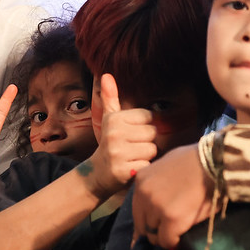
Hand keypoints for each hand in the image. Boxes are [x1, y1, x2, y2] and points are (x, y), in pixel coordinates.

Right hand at [85, 74, 157, 198]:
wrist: (97, 174)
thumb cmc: (110, 143)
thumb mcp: (109, 119)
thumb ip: (110, 97)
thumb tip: (105, 74)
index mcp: (115, 119)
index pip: (148, 117)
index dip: (144, 127)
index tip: (132, 134)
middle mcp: (115, 134)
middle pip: (152, 133)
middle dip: (146, 142)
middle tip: (132, 147)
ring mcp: (118, 153)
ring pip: (152, 149)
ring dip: (145, 156)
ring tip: (132, 157)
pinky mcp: (123, 171)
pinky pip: (148, 165)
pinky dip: (143, 169)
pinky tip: (132, 168)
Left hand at [132, 144, 215, 247]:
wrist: (213, 161)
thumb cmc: (195, 159)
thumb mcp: (167, 163)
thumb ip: (157, 181)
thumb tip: (157, 196)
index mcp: (141, 180)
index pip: (137, 209)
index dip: (149, 217)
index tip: (159, 221)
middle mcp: (144, 194)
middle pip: (142, 224)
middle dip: (155, 228)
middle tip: (169, 227)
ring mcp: (156, 207)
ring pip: (154, 235)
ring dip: (165, 234)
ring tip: (178, 229)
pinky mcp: (171, 219)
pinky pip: (167, 240)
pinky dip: (175, 241)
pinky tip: (183, 235)